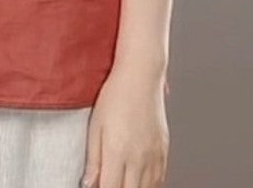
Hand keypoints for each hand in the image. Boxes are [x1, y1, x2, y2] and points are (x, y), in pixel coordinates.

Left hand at [80, 66, 168, 187]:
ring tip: (123, 180)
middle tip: (110, 182)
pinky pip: (159, 179)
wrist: (141, 76)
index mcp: (117, 151)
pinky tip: (139, 182)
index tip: (98, 187)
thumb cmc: (116, 95)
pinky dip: (149, 186)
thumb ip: (93, 158)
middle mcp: (138, 157)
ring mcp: (154, 156)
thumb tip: (88, 183)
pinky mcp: (163, 151)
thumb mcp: (95, 125)